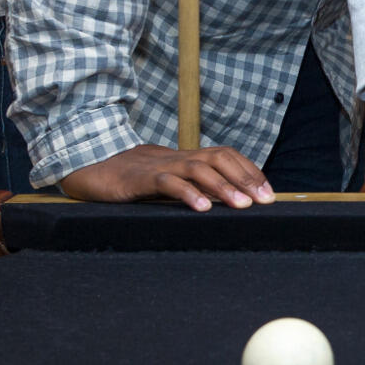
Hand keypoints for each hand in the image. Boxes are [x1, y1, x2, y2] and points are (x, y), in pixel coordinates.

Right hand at [59, 144, 274, 210]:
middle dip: (245, 178)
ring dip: (223, 187)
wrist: (94, 168)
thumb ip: (196, 187)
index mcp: (189, 157)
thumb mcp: (171, 182)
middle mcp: (180, 158)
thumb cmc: (137, 178)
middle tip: (264, 200)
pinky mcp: (141, 179)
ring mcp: (161, 166)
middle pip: (220, 158)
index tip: (269, 194)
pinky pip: (168, 183)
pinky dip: (187, 194)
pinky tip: (202, 208)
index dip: (251, 171)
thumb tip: (230, 204)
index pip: (228, 156)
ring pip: (198, 169)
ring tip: (241, 205)